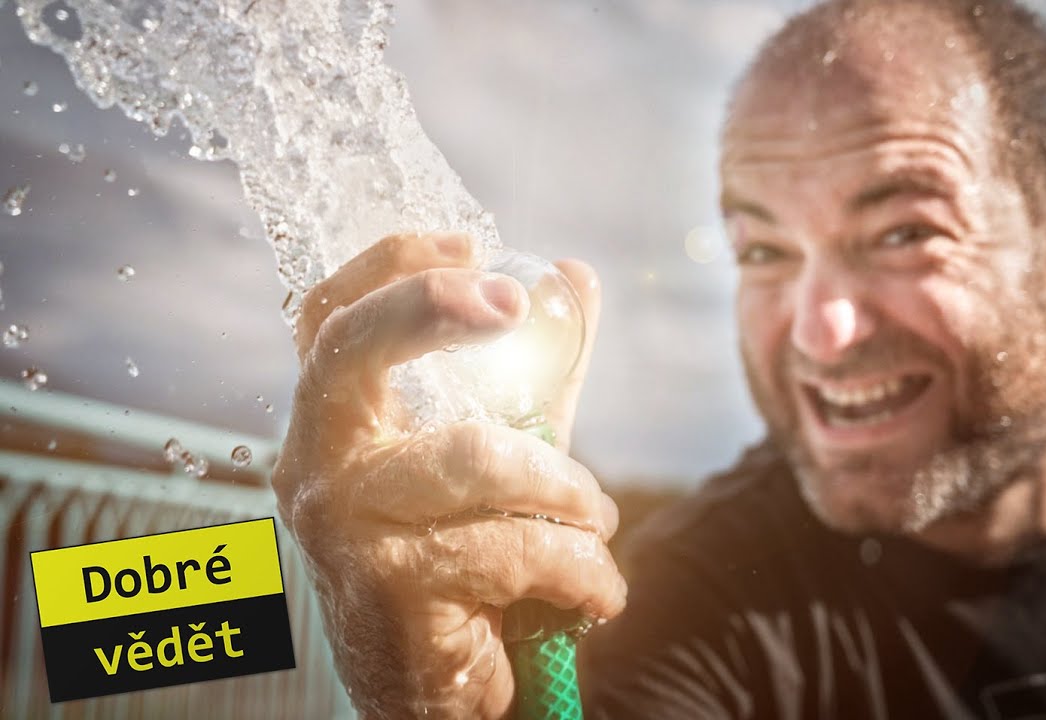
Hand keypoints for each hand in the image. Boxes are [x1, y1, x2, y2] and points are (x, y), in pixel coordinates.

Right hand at [271, 233, 625, 718]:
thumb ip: (535, 371)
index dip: (389, 264)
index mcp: (335, 422)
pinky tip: (599, 591)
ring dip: (566, 488)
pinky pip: (511, 546)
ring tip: (597, 520)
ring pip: (474, 459)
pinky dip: (580, 565)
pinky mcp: (385, 585)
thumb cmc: (465, 558)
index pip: (326, 317)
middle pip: (350, 350)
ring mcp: (341, 526)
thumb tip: (576, 275)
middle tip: (513, 303)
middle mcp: (315, 464)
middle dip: (431, 308)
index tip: (468, 239)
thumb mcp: (501, 455)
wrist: (436, 690)